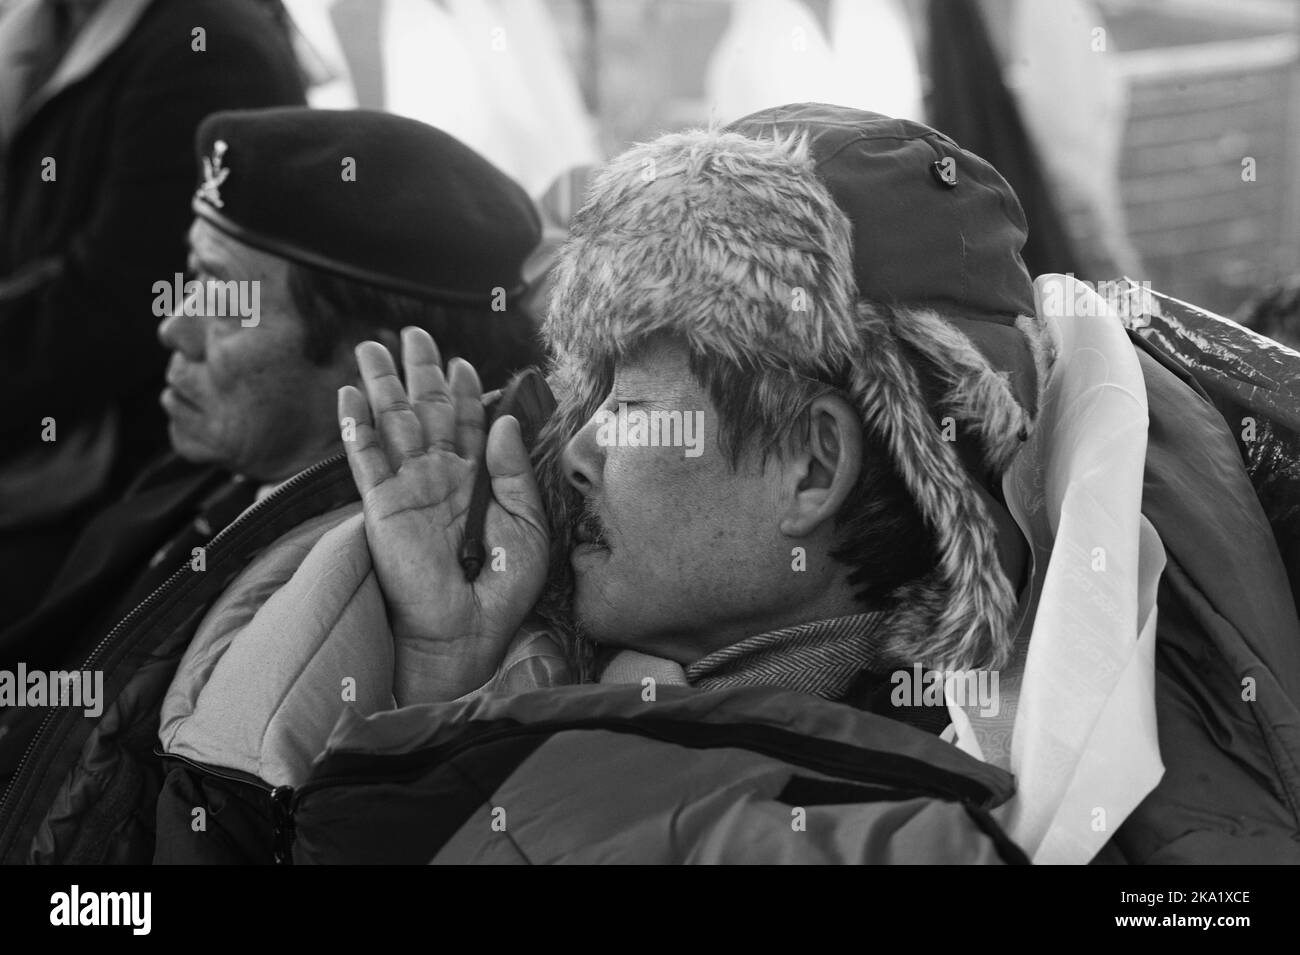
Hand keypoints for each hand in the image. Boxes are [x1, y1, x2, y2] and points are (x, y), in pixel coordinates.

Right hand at [339, 327, 548, 703]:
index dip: (463, 390)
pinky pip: (366, 459)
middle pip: (425, 411)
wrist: (468, 629)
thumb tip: (503, 420)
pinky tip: (348, 396)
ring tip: (369, 348)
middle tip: (412, 333)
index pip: (465, 422)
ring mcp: (408, 489)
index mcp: (476, 480)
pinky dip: (356, 426)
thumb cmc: (503, 585)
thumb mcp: (528, 523)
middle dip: (418, 371)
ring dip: (381, 385)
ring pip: (391, 424)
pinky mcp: (382, 506)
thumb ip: (514, 471)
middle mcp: (439, 477)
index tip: (462, 361)